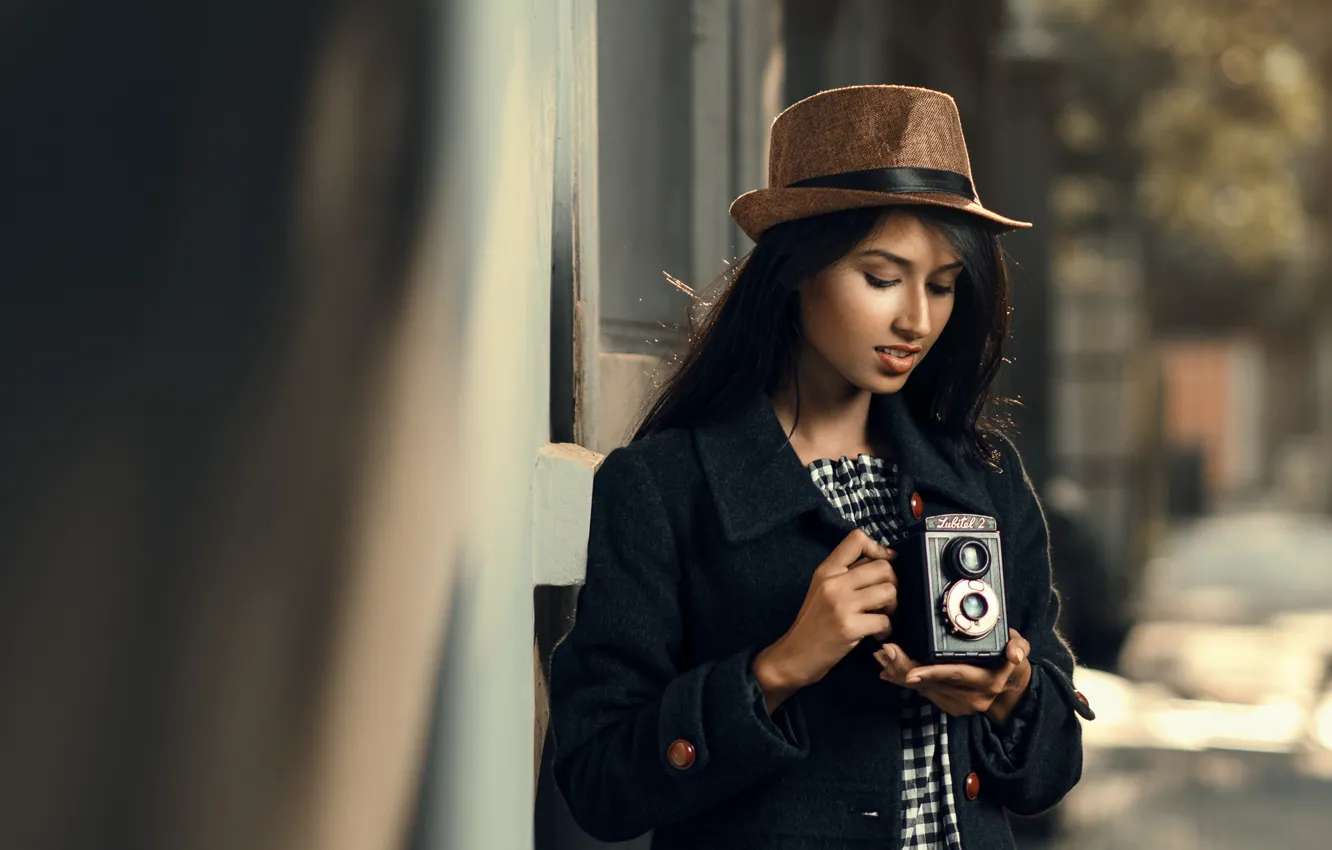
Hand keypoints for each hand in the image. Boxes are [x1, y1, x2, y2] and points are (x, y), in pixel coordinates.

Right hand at [753, 530, 896, 712]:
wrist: (793, 655)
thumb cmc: (812, 623)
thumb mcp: (822, 590)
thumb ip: (846, 574)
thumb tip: (883, 561)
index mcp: (826, 570)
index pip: (857, 539)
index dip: (879, 549)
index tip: (884, 565)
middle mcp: (833, 582)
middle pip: (883, 567)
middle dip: (892, 584)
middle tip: (884, 600)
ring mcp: (841, 604)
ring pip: (889, 591)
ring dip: (892, 607)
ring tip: (882, 616)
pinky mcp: (849, 627)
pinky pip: (884, 620)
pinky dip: (886, 629)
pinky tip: (876, 635)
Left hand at [874, 629, 1032, 724]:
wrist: (1013, 692)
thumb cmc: (1013, 663)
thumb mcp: (1021, 650)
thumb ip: (1019, 648)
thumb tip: (1014, 653)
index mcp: (987, 682)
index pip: (955, 675)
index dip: (932, 672)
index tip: (910, 671)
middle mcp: (971, 697)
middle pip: (932, 683)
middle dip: (905, 668)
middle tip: (885, 652)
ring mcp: (959, 705)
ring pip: (924, 689)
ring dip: (900, 673)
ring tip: (881, 656)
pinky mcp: (949, 706)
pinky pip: (923, 694)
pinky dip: (904, 681)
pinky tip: (888, 670)